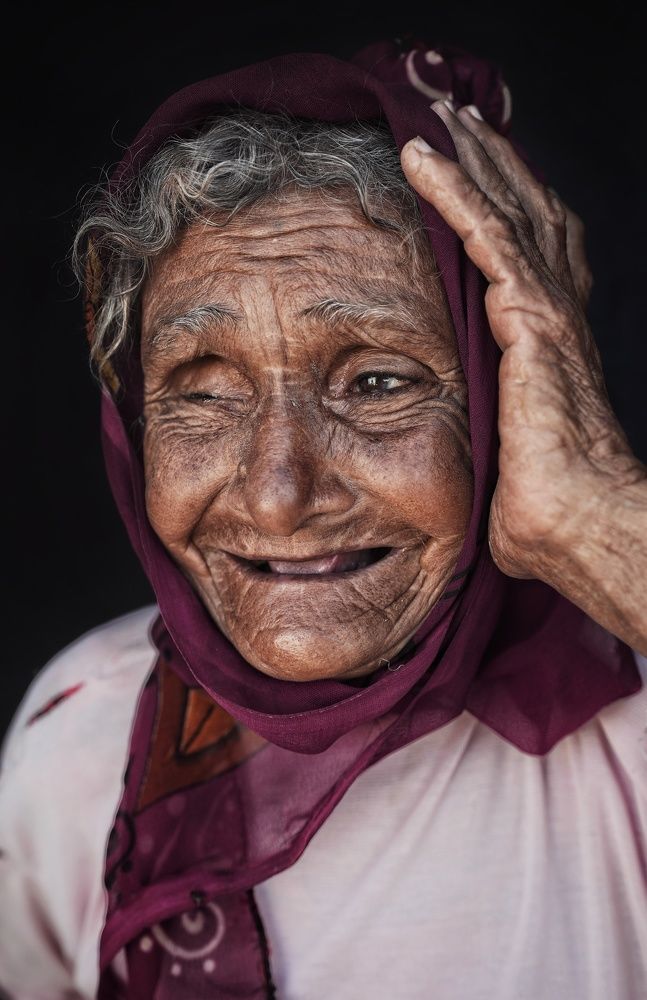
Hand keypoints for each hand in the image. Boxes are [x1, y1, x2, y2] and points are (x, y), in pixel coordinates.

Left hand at [400, 101, 643, 581]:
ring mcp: (546, 311)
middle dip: (492, 162)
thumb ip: (482, 425)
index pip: (529, 253)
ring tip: (437, 116)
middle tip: (456, 118)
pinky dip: (454, 191)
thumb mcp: (501, 451)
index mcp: (547, 341)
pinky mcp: (530, 319)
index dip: (506, 204)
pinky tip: (422, 158)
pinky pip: (486, 236)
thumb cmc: (540, 506)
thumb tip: (455, 451)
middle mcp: (554, 313)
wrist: (573, 523)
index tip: (472, 169)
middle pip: (526, 214)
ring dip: (471, 158)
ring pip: (508, 209)